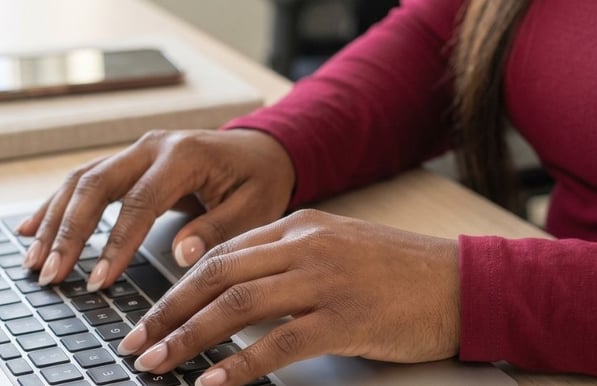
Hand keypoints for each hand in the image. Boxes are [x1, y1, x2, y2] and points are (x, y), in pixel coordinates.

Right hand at [16, 129, 294, 290]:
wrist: (260, 150)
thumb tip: (181, 255)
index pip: (139, 202)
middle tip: (51, 274)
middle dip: (69, 232)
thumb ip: (217, 229)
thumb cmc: (259, 180)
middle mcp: (152, 147)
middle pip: (96, 185)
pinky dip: (57, 205)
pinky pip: (85, 180)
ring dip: (54, 220)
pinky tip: (31, 228)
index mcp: (184, 155)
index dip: (116, 244)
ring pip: (82, 180)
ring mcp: (136, 151)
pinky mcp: (129, 161)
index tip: (98, 281)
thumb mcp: (255, 208)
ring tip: (34, 260)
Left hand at [117, 209, 459, 385]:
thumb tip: (235, 292)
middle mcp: (304, 246)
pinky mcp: (344, 317)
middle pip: (217, 274)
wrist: (459, 282)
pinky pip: (278, 342)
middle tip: (136, 340)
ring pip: (238, 305)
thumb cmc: (396, 269)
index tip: (151, 312)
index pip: (221, 251)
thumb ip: (287, 261)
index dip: (179, 285)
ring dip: (189, 337)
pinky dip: (240, 366)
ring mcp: (324, 279)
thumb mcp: (335, 249)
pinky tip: (212, 383)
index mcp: (298, 226)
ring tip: (157, 362)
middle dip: (167, 310)